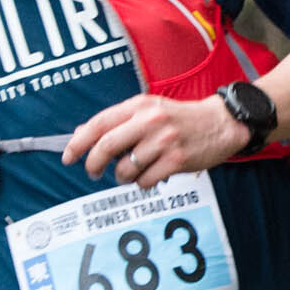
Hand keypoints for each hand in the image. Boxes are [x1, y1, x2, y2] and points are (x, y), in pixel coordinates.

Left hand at [60, 93, 249, 187]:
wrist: (221, 123)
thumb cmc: (180, 118)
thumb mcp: (150, 109)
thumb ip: (119, 120)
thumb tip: (82, 133)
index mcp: (139, 105)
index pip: (100, 123)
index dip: (79, 142)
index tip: (68, 156)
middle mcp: (150, 121)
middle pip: (107, 146)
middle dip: (93, 163)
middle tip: (92, 172)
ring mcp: (164, 141)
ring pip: (126, 168)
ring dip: (122, 177)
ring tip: (131, 173)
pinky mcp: (177, 160)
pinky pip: (146, 180)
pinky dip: (142, 183)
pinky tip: (149, 176)